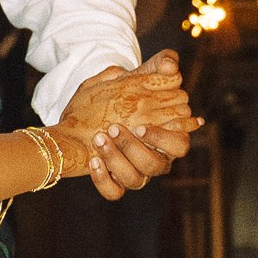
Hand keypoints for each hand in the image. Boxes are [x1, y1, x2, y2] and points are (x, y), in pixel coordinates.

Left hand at [57, 52, 197, 200]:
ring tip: (99, 139)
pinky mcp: (113, 182)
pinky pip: (114, 192)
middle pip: (157, 166)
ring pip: (136, 180)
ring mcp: (133, 173)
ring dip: (117, 160)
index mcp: (164, 138)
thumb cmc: (111, 97)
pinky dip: (104, 181)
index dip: (164, 138)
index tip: (142, 125)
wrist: (78, 116)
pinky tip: (93, 161)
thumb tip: (171, 65)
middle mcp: (152, 159)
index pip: (179, 145)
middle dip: (135, 148)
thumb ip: (151, 68)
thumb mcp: (128, 79)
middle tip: (114, 129)